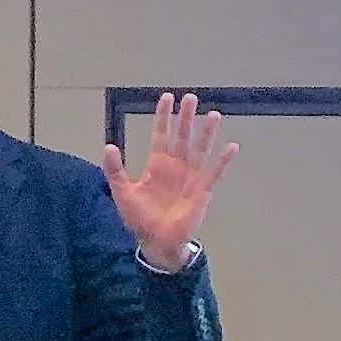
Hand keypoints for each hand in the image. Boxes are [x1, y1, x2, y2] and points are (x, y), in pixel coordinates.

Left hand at [101, 92, 237, 272]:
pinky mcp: (202, 191)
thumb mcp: (123, 192)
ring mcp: (190, 178)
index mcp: (157, 165)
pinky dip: (223, 161)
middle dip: (185, 118)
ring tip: (213, 114)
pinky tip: (232, 147)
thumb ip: (115, 170)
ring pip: (199, 150)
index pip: (161, 135)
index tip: (167, 98)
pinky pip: (214, 173)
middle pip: (181, 137)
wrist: (156, 242)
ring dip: (206, 133)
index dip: (163, 118)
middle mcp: (175, 167)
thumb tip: (108, 146)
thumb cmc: (140, 218)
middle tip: (190, 97)